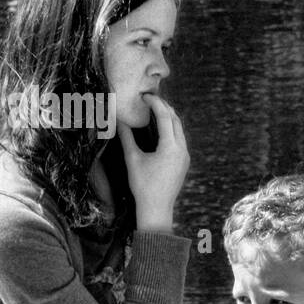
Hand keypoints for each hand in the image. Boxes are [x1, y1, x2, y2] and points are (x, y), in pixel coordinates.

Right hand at [120, 93, 188, 230]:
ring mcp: (185, 156)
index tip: (145, 96)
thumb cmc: (143, 185)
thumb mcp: (132, 159)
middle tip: (150, 98)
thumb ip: (126, 137)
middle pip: (176, 120)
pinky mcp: (184, 161)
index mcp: (171, 147)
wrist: (157, 208)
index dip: (155, 103)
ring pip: (180, 129)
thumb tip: (118, 121)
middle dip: (164, 107)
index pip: (165, 117)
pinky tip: (161, 127)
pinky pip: (180, 139)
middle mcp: (182, 149)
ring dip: (169, 117)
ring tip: (155, 108)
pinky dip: (171, 129)